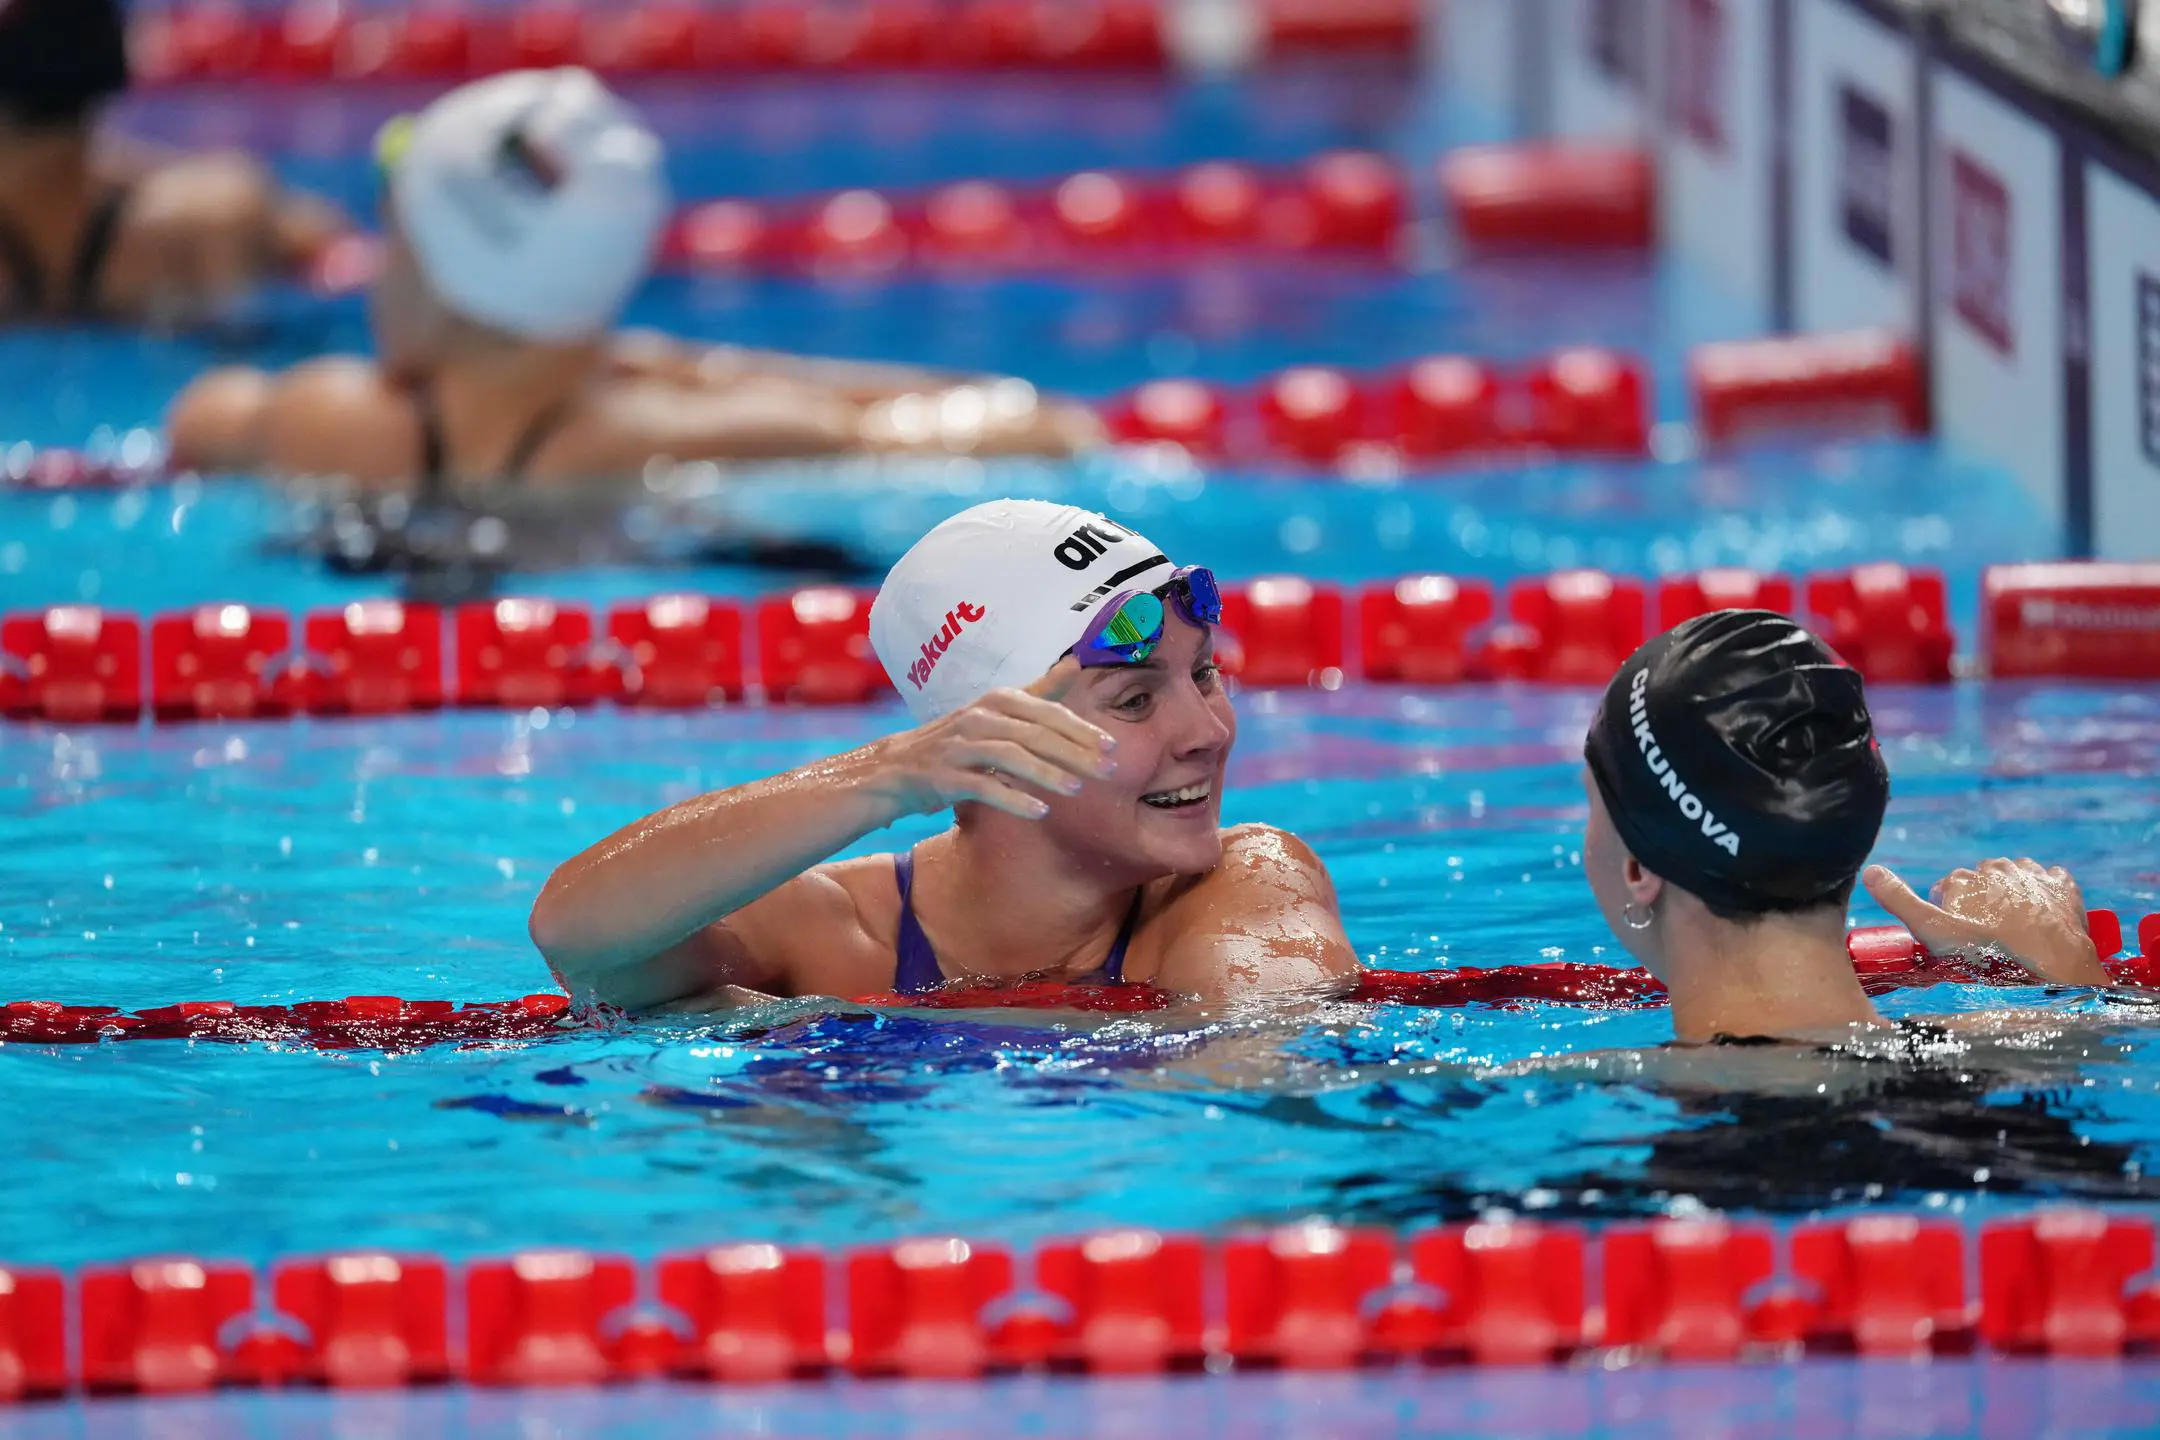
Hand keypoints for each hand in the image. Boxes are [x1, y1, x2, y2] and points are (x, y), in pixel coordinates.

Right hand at [868, 659, 1115, 819]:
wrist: (894, 768)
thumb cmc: (957, 740)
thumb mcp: (997, 711)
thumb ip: (1038, 692)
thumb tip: (1076, 662)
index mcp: (996, 700)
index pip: (1047, 712)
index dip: (1081, 729)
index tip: (1112, 747)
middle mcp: (978, 717)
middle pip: (1034, 733)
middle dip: (1075, 752)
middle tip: (1107, 771)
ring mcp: (959, 746)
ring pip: (1010, 757)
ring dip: (1047, 773)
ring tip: (1077, 789)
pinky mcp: (944, 776)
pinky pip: (984, 786)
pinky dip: (1013, 799)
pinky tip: (1039, 811)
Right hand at [1862, 859, 2110, 985]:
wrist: (2051, 961)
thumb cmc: (1989, 950)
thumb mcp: (1933, 931)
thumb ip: (1899, 900)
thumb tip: (1870, 871)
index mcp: (1963, 878)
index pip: (1949, 887)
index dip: (1950, 911)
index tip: (1959, 933)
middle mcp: (1996, 867)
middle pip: (1982, 880)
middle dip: (1982, 900)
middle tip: (1988, 934)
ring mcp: (2032, 874)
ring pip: (2015, 877)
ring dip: (2012, 894)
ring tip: (2015, 925)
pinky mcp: (2062, 885)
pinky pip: (2051, 879)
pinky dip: (2045, 890)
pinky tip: (2043, 910)